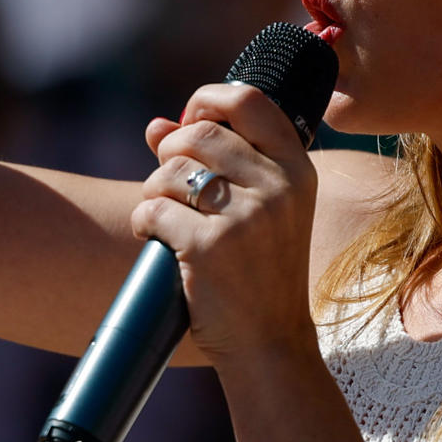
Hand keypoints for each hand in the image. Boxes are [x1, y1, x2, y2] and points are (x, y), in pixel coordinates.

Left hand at [135, 84, 320, 362]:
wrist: (270, 342)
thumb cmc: (259, 270)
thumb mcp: (258, 208)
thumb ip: (214, 159)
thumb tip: (156, 125)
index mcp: (297, 169)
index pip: (249, 100)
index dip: (207, 100)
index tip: (188, 123)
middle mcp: (278, 186)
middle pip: (197, 133)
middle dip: (169, 153)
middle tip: (170, 184)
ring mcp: (247, 217)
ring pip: (170, 170)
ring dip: (154, 190)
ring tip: (167, 218)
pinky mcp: (210, 247)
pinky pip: (152, 209)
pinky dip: (144, 221)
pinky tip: (157, 238)